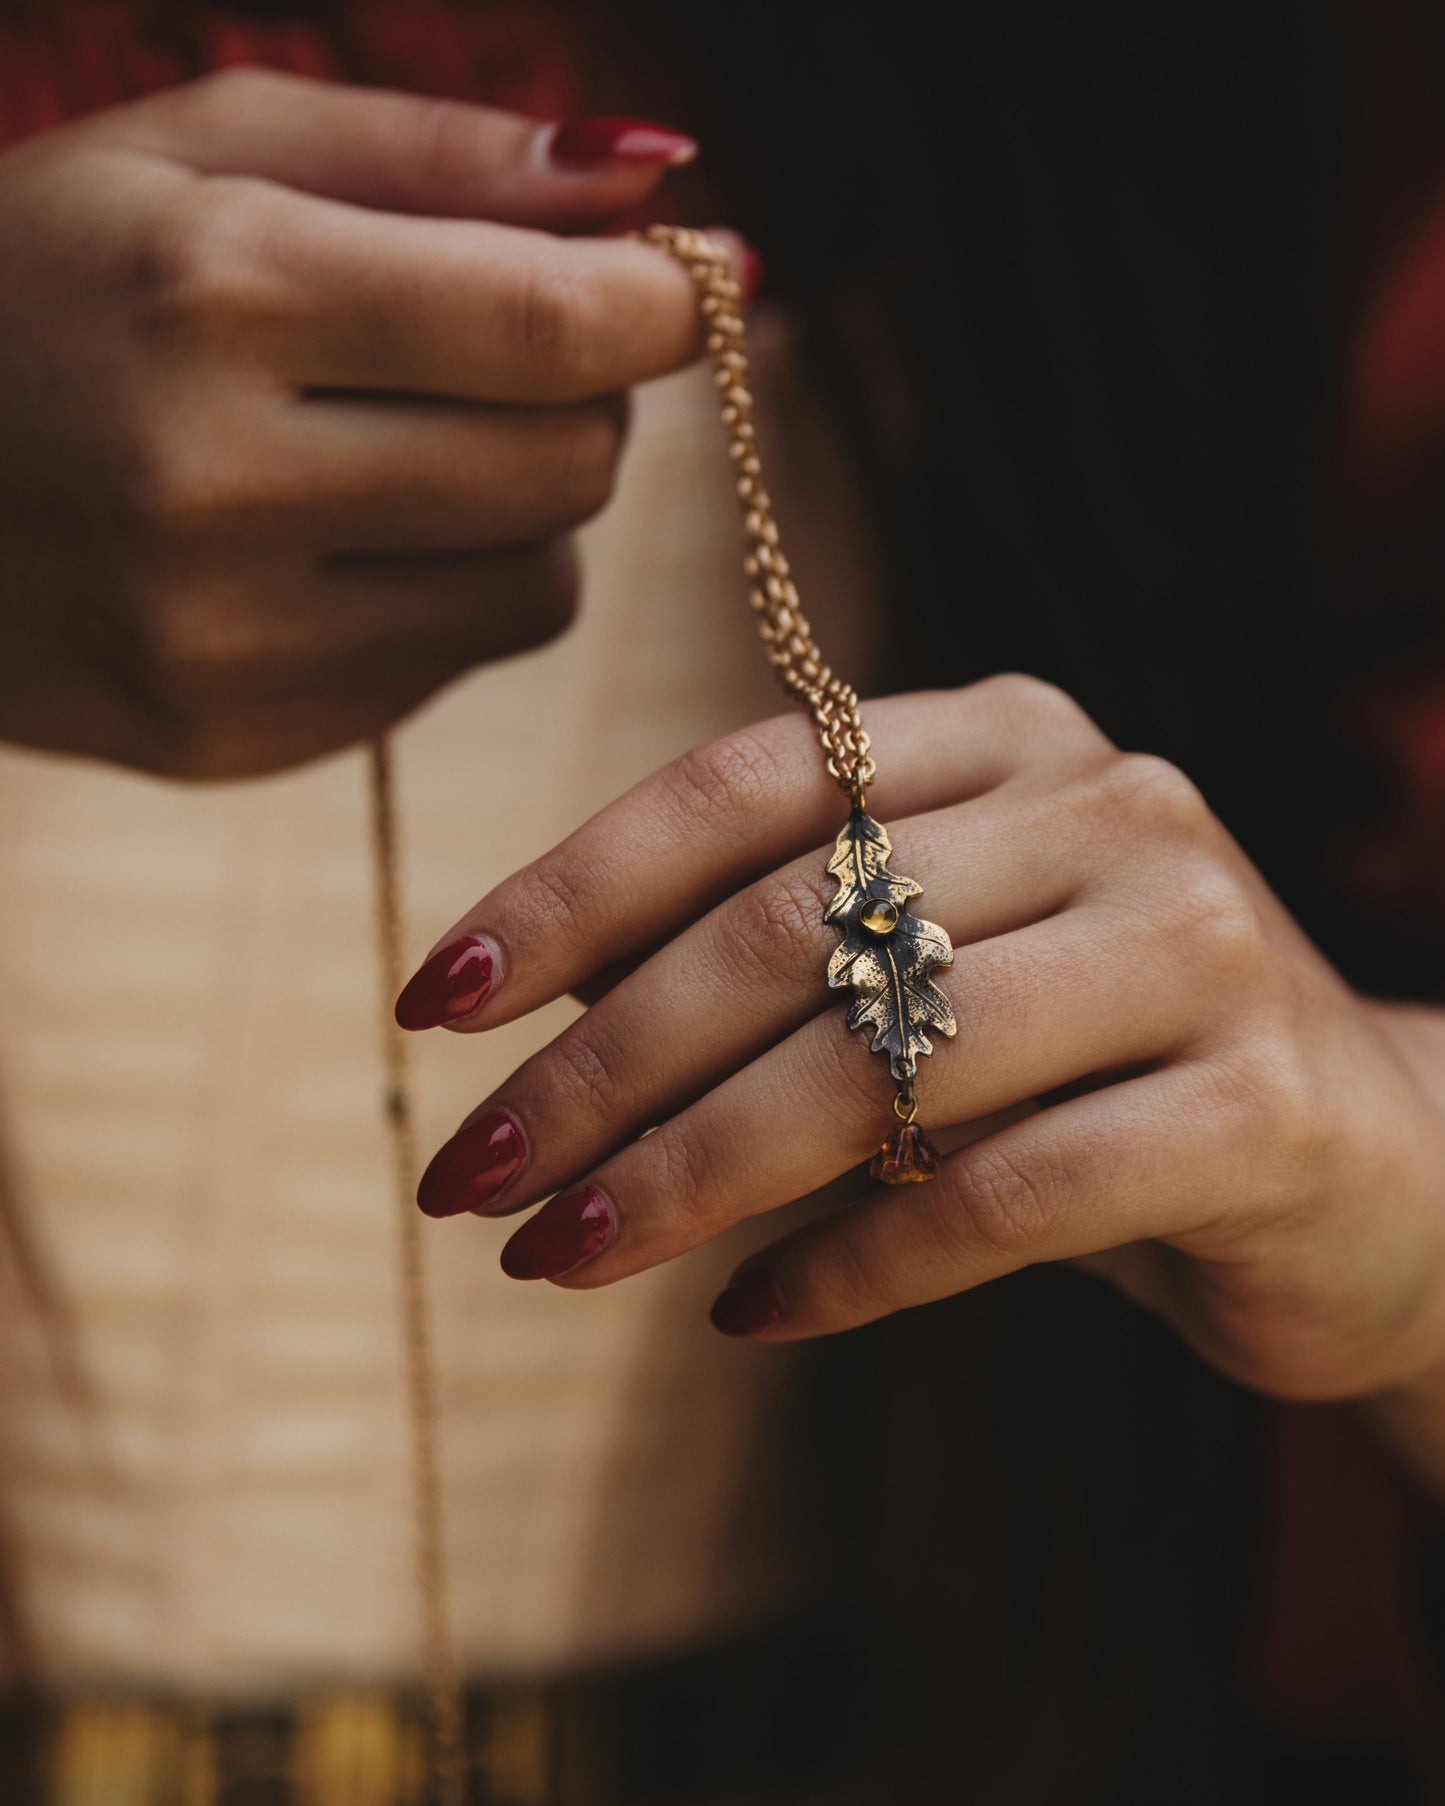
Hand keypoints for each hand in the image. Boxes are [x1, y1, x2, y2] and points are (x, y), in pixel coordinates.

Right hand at [0, 70, 707, 775]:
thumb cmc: (46, 276)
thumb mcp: (206, 149)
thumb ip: (441, 153)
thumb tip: (662, 175)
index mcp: (216, 294)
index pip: (549, 328)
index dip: (660, 309)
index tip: (683, 284)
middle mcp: (220, 486)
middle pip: (568, 467)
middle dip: (580, 402)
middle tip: (506, 353)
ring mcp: (225, 640)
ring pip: (537, 587)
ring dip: (521, 510)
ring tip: (406, 448)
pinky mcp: (232, 737)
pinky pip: (451, 665)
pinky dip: (444, 597)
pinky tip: (338, 541)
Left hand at [403, 675, 1444, 1408]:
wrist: (1360, 1167)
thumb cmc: (1089, 1067)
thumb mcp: (924, 977)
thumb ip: (768, 956)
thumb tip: (527, 998)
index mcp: (1003, 735)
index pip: (742, 788)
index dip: (569, 894)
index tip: (437, 1006)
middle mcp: (1105, 800)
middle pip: (790, 925)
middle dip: (599, 1066)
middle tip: (471, 1174)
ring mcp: (1195, 940)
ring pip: (884, 1059)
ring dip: (689, 1175)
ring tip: (562, 1258)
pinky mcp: (1260, 1103)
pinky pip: (1007, 1193)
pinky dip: (856, 1263)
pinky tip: (753, 1316)